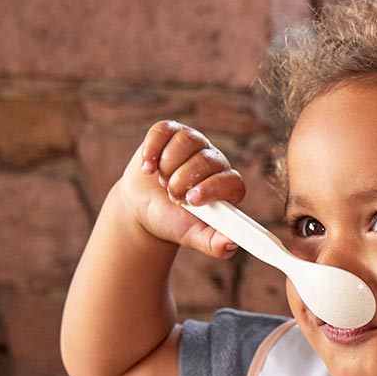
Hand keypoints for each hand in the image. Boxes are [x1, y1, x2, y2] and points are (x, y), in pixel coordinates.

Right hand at [119, 120, 247, 257]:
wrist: (144, 208)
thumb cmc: (174, 221)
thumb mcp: (192, 236)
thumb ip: (213, 243)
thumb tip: (231, 245)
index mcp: (227, 186)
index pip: (231, 180)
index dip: (211, 188)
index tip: (191, 201)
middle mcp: (215, 161)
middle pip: (206, 159)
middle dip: (183, 181)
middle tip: (172, 195)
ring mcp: (194, 143)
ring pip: (186, 141)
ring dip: (168, 165)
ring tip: (162, 182)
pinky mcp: (171, 132)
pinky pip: (164, 130)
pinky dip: (152, 149)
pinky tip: (147, 168)